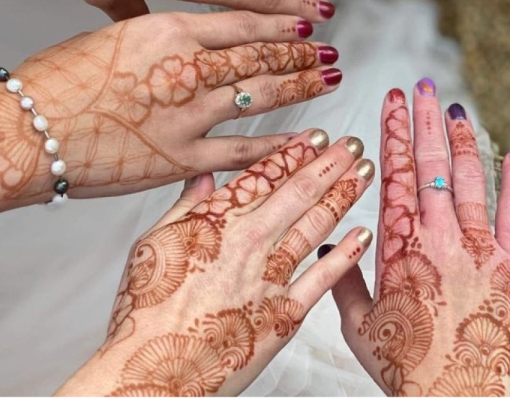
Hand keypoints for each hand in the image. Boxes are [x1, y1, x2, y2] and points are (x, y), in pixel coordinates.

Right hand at [0, 11, 344, 219]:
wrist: (26, 131)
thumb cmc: (60, 78)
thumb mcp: (114, 33)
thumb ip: (160, 31)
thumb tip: (192, 28)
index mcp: (169, 29)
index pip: (244, 20)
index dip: (284, 19)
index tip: (309, 19)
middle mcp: (187, 68)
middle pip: (261, 55)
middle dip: (302, 51)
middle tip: (330, 49)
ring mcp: (188, 116)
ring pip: (261, 96)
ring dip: (301, 86)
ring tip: (330, 77)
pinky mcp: (182, 159)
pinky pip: (243, 152)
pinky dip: (278, 144)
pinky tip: (305, 137)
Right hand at [54, 130, 375, 396]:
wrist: (152, 373)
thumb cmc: (145, 314)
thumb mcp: (153, 244)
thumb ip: (185, 206)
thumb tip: (204, 176)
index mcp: (217, 220)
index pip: (264, 174)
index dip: (295, 151)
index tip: (318, 136)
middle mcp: (248, 242)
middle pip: (298, 192)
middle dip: (330, 164)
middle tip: (352, 145)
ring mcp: (270, 277)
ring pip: (316, 225)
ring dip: (344, 195)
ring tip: (364, 173)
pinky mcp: (284, 315)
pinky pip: (323, 277)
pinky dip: (347, 253)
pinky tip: (363, 234)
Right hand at [331, 83, 509, 396]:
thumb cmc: (405, 368)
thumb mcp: (359, 325)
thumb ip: (345, 279)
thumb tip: (334, 244)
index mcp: (399, 246)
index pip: (396, 173)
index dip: (394, 133)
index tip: (391, 101)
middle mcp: (439, 237)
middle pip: (431, 164)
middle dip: (424, 120)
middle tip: (420, 86)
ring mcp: (479, 248)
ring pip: (468, 179)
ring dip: (461, 139)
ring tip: (454, 107)